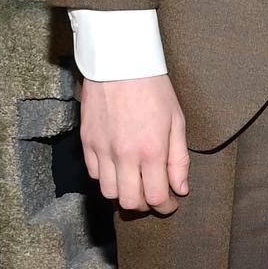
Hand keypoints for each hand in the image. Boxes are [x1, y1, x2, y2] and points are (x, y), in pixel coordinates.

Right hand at [78, 72, 190, 212]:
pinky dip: (106, 178)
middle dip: (145, 205)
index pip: (156, 197)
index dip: (166, 206)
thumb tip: (181, 188)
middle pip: (130, 202)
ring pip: (108, 192)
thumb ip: (179, 159)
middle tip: (154, 195)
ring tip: (135, 183)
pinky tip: (118, 168)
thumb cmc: (153, 88)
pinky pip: (94, 174)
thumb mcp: (177, 120)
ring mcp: (102, 150)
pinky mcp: (87, 142)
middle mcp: (124, 155)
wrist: (120, 62)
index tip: (171, 202)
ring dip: (124, 193)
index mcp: (151, 151)